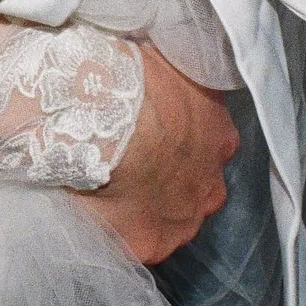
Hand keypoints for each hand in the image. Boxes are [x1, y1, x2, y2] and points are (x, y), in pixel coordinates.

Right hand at [82, 43, 238, 264]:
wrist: (103, 115)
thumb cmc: (131, 76)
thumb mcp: (164, 60)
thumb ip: (172, 77)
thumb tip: (158, 71)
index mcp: (217, 136)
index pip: (202, 145)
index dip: (174, 143)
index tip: (148, 135)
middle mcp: (210, 183)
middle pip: (191, 188)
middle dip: (165, 181)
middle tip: (126, 166)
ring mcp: (182, 220)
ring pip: (166, 219)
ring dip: (141, 209)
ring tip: (101, 190)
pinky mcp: (148, 246)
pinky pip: (131, 243)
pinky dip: (113, 232)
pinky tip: (88, 212)